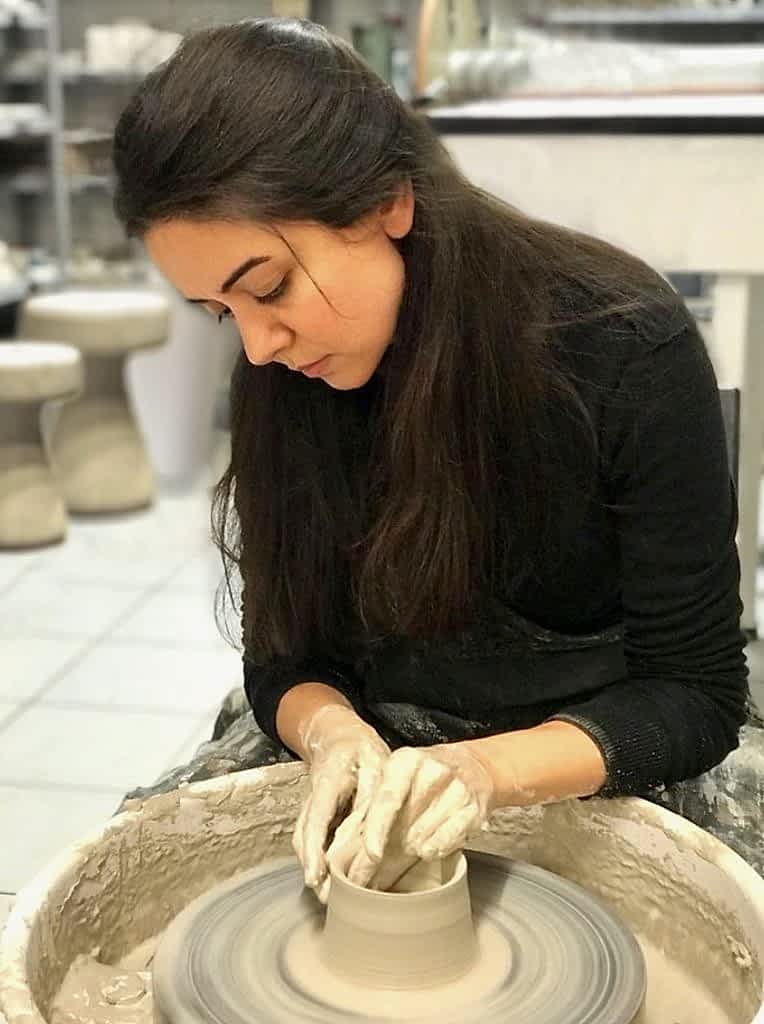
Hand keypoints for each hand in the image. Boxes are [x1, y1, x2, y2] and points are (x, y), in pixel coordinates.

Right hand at [292, 704, 389, 893]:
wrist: (338, 735)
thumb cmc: (361, 749)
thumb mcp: (375, 762)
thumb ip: (372, 797)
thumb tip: (373, 837)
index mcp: (327, 779)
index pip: (316, 816)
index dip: (314, 848)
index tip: (315, 876)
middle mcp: (312, 795)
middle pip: (304, 834)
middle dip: (311, 867)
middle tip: (324, 897)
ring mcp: (309, 805)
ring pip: (303, 838)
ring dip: (311, 866)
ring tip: (326, 896)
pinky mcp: (313, 813)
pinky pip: (308, 837)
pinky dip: (314, 858)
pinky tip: (327, 877)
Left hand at [340, 743, 496, 887]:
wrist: (474, 766)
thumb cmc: (425, 778)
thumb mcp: (396, 780)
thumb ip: (373, 808)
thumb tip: (346, 847)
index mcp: (406, 761)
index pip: (388, 798)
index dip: (377, 829)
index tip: (371, 854)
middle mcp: (432, 772)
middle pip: (405, 825)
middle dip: (387, 852)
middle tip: (371, 869)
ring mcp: (456, 791)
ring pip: (424, 839)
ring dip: (412, 850)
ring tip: (410, 843)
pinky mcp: (474, 811)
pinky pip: (446, 844)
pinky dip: (434, 849)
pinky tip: (429, 843)